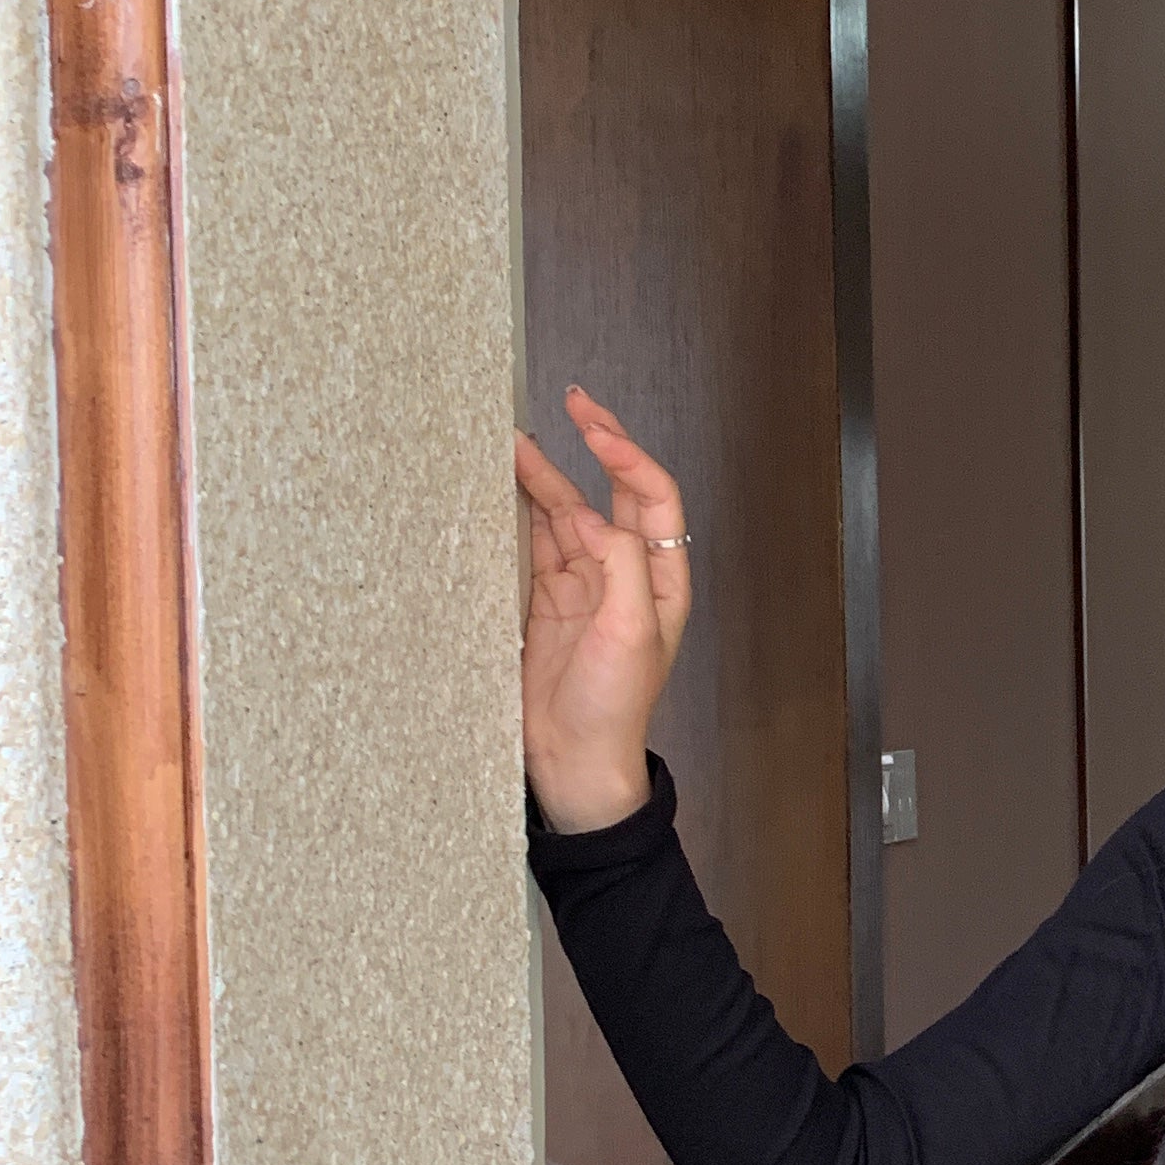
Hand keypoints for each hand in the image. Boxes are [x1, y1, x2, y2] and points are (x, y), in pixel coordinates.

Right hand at [514, 384, 694, 831]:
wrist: (574, 762)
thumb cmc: (616, 709)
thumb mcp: (632, 634)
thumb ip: (621, 567)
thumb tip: (593, 516)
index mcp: (662, 579)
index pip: (653, 498)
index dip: (627, 456)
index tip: (594, 427)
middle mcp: (627, 576)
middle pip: (611, 494)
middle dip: (594, 446)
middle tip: (572, 401)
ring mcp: (583, 587)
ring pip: (564, 514)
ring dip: (544, 477)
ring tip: (515, 440)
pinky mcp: (545, 603)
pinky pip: (532, 544)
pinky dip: (518, 513)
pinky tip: (501, 487)